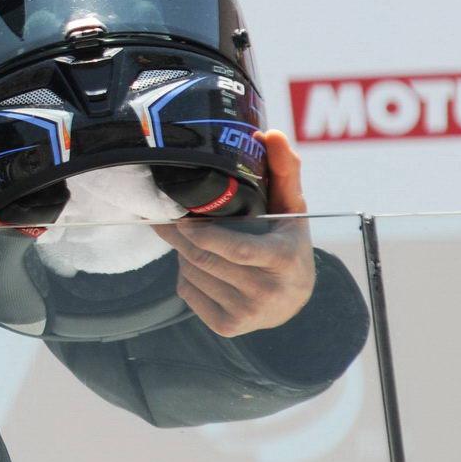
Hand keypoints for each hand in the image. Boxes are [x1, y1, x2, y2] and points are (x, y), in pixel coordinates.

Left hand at [152, 130, 316, 336]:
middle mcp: (268, 292)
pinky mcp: (228, 327)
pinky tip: (203, 268)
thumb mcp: (292, 208)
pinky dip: (186, 276)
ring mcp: (248, 314)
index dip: (201, 233)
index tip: (181, 218)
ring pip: (192, 274)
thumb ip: (284, 169)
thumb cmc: (287, 242)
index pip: (235, 249)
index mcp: (284, 260)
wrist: (295, 298)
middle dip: (180, 237)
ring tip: (196, 243)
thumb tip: (271, 134)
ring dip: (184, 255)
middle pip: (203, 259)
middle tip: (165, 219)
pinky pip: (187, 293)